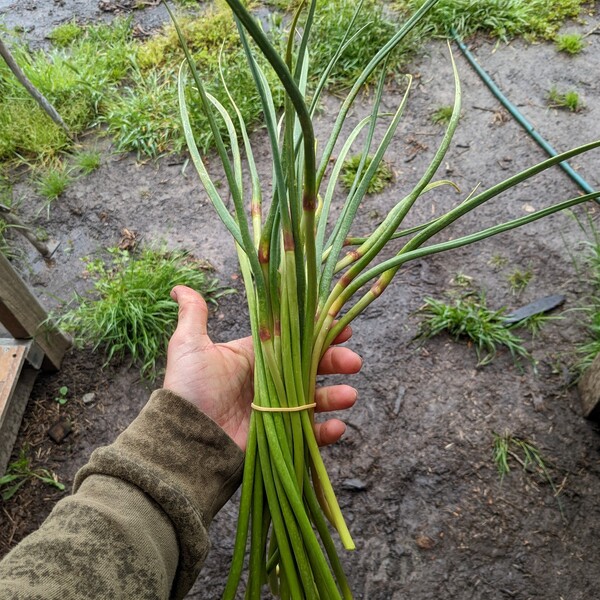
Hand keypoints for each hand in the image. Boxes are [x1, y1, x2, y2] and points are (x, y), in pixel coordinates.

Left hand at [163, 286, 361, 449]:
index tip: (341, 325)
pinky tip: (336, 425)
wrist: (186, 436)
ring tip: (349, 395)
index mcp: (256, 356)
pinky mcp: (279, 435)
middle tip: (353, 361)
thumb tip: (179, 287)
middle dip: (335, 361)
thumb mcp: (189, 345)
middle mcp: (270, 380)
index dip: (318, 332)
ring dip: (335, 396)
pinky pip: (309, 433)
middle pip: (311, 366)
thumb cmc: (189, 388)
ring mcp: (277, 408)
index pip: (293, 339)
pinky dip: (326, 432)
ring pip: (315, 399)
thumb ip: (194, 315)